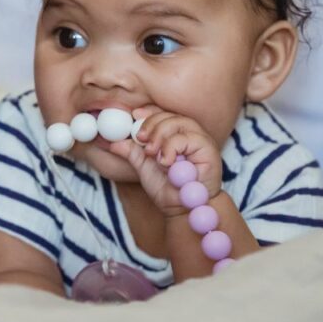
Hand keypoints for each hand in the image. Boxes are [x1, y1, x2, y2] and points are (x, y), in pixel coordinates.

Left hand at [108, 107, 222, 217]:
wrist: (182, 209)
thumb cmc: (167, 188)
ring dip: (160, 135)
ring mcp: (200, 140)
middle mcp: (190, 134)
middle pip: (170, 115)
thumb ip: (132, 153)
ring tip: (151, 153)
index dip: (149, 112)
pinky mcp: (208, 149)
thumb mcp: (144, 167)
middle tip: (140, 139)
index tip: (134, 115)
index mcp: (176, 134)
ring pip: (179, 122)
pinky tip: (165, 161)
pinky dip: (171, 147)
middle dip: (151, 124)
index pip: (163, 114)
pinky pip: (186, 138)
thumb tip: (113, 143)